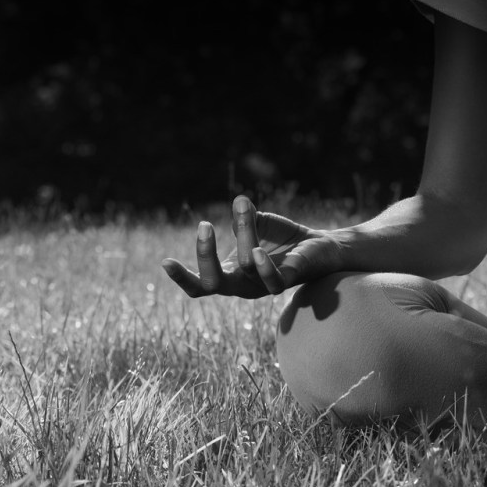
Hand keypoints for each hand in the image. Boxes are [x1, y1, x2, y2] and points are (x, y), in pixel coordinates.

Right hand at [161, 195, 341, 297]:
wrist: (322, 246)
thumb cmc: (283, 239)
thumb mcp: (256, 223)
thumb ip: (243, 217)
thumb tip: (239, 200)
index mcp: (231, 274)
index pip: (200, 284)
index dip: (182, 277)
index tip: (164, 261)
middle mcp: (244, 285)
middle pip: (212, 284)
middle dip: (205, 256)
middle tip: (203, 225)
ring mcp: (265, 285)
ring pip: (246, 265)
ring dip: (243, 233)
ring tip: (242, 207)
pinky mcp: (288, 281)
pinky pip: (272, 281)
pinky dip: (263, 266)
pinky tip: (257, 250)